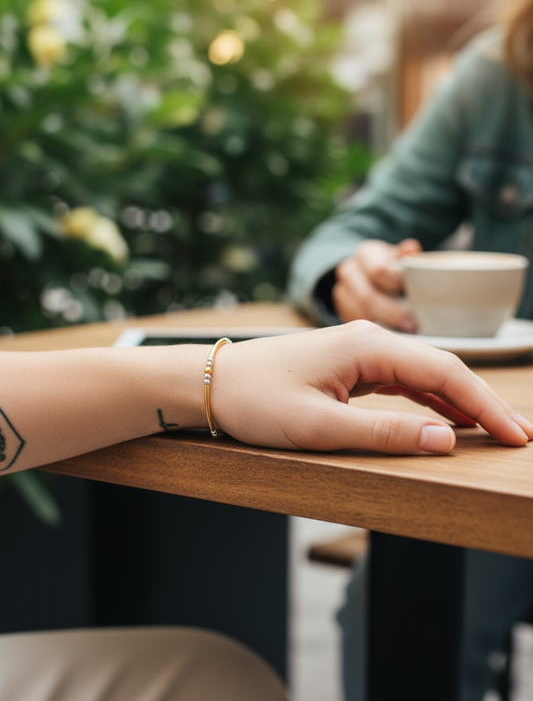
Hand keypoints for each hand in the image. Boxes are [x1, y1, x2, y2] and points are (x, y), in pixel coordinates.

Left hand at [212, 321, 532, 454]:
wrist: (211, 384)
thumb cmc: (256, 401)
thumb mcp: (320, 427)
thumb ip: (384, 434)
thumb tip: (446, 441)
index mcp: (367, 346)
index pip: (444, 373)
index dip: (486, 405)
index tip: (517, 435)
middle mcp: (369, 341)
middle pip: (441, 369)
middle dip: (482, 402)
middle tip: (519, 436)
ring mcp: (359, 352)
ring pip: (424, 375)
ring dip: (459, 402)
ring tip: (494, 430)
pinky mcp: (349, 366)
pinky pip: (402, 382)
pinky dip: (429, 401)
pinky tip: (447, 419)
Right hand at [332, 238, 421, 331]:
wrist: (368, 275)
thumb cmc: (391, 267)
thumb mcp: (399, 258)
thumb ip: (406, 255)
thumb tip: (412, 249)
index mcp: (365, 254)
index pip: (378, 270)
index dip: (396, 286)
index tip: (413, 297)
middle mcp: (349, 270)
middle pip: (366, 296)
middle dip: (391, 312)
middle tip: (411, 325)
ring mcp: (342, 291)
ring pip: (358, 312)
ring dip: (381, 324)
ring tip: (402, 332)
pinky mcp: (341, 309)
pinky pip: (354, 322)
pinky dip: (371, 330)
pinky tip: (387, 335)